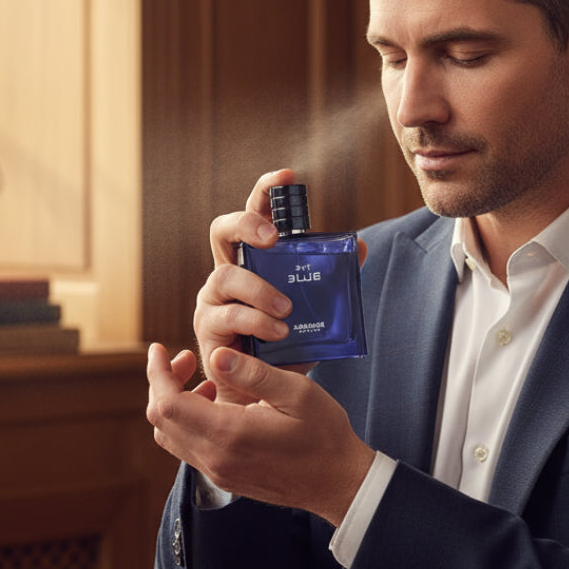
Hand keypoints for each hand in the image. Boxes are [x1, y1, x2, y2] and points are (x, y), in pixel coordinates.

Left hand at [147, 342, 374, 526]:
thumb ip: (253, 374)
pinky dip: (188, 421)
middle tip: (185, 358)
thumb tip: (216, 356)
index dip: (157, 373)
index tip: (159, 349)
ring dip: (173, 403)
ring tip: (202, 379)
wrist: (338, 482)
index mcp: (229, 434)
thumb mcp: (297, 393)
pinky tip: (216, 403)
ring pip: (170, 435)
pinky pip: (188, 447)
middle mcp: (215, 458)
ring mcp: (217, 472)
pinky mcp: (224, 477)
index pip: (168, 403)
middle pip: (160, 420)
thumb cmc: (325, 435)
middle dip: (162, 384)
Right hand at [194, 169, 366, 400]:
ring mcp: (213, 300)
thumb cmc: (287, 344)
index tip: (287, 176)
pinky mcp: (208, 329)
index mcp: (253, 259)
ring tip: (287, 309)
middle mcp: (227, 271)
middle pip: (222, 231)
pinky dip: (256, 322)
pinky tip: (279, 332)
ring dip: (259, 290)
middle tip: (273, 238)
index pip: (254, 214)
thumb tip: (360, 245)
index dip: (265, 191)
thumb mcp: (315, 309)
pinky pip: (228, 317)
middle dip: (246, 226)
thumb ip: (333, 278)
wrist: (265, 393)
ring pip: (225, 277)